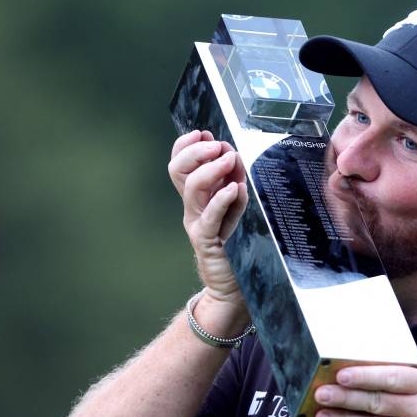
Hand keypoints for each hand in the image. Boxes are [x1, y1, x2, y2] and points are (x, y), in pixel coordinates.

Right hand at [167, 130, 248, 303]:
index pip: (180, 163)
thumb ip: (234, 183)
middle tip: (217, 144)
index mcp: (197, 196)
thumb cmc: (237, 244)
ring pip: (191, 189)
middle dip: (195, 151)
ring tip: (229, 159)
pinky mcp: (207, 241)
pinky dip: (221, 200)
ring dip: (211, 169)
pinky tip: (233, 189)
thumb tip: (235, 156)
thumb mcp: (238, 208)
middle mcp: (193, 207)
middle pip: (178, 171)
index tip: (203, 132)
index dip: (186, 145)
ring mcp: (197, 223)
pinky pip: (210, 217)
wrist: (235, 284)